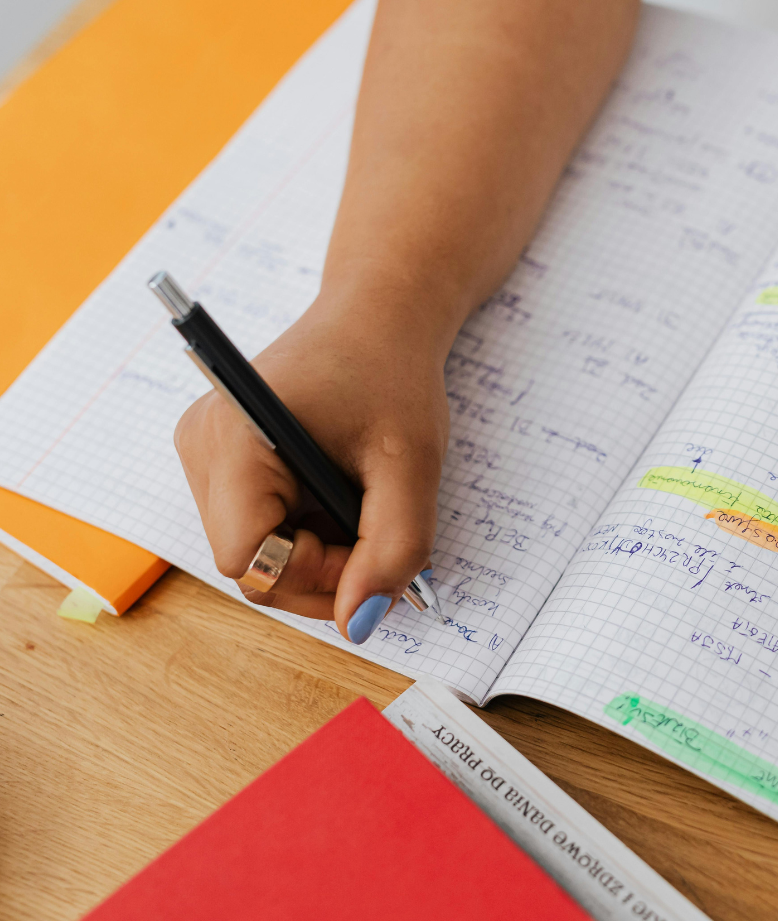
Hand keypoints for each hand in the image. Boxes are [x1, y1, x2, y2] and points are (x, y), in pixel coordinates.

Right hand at [173, 282, 450, 643]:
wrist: (376, 316)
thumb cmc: (392, 374)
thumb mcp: (411, 464)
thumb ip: (393, 548)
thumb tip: (359, 625)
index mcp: (234, 439)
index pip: (249, 561)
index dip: (313, 576)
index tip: (370, 545)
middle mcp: (200, 446)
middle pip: (248, 564)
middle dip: (319, 567)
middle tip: (373, 530)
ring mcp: (202, 451)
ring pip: (253, 551)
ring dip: (314, 549)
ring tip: (357, 500)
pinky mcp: (219, 458)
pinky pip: (255, 526)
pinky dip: (302, 529)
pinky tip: (335, 491)